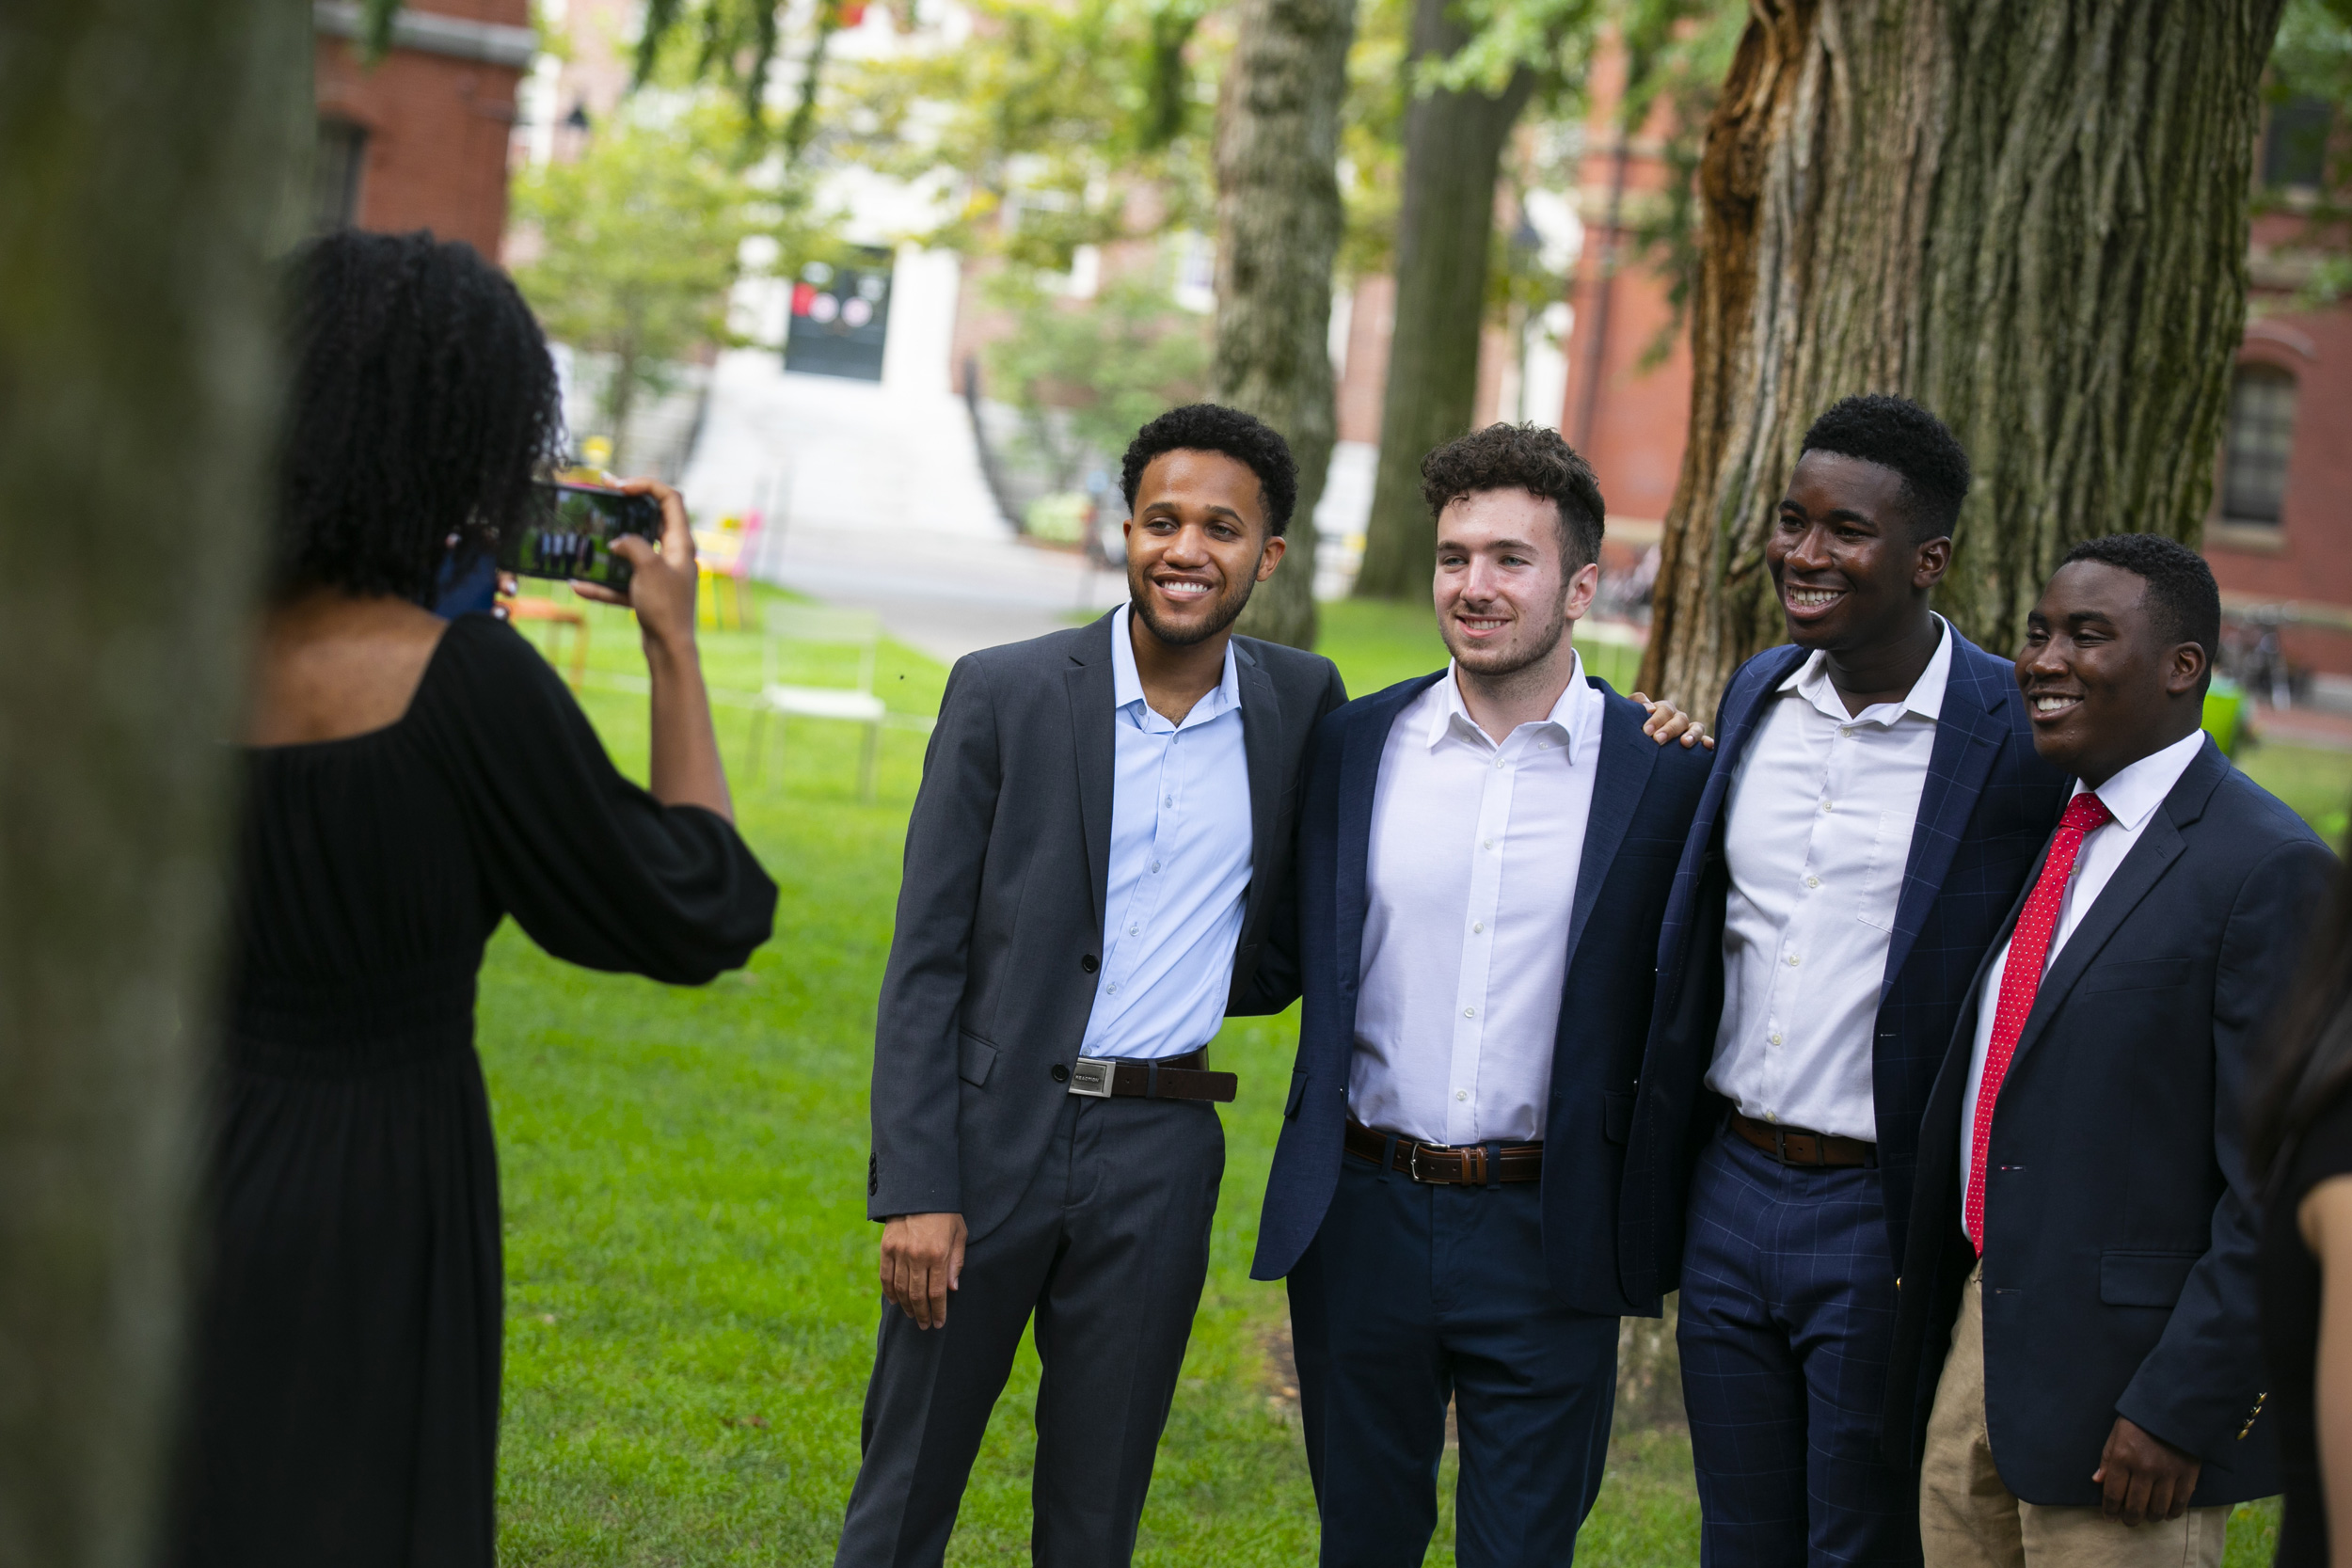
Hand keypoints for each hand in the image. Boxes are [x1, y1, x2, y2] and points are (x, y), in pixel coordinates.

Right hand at [570, 477, 696, 651]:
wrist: (669, 649)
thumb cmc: (665, 607)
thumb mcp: (647, 567)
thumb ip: (632, 545)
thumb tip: (619, 542)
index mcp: (681, 543)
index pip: (670, 498)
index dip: (646, 485)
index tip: (619, 486)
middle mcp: (674, 554)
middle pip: (651, 519)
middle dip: (626, 506)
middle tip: (603, 492)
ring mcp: (661, 574)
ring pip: (634, 550)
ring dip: (611, 544)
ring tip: (588, 533)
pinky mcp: (649, 593)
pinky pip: (624, 582)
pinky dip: (604, 583)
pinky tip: (579, 585)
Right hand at [879, 1212, 967, 1329]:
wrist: (919, 1191)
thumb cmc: (945, 1213)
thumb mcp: (959, 1234)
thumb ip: (956, 1262)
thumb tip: (952, 1289)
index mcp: (937, 1254)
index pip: (937, 1292)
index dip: (938, 1311)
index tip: (939, 1323)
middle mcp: (917, 1255)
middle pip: (917, 1295)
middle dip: (922, 1314)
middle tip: (925, 1325)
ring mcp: (899, 1252)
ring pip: (901, 1289)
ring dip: (906, 1306)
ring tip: (913, 1316)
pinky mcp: (886, 1248)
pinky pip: (886, 1276)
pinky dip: (890, 1291)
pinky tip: (895, 1301)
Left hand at [1633, 692, 1714, 749]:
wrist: (1637, 747)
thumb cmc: (1632, 730)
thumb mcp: (1629, 717)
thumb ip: (1634, 706)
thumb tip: (1647, 707)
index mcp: (1662, 710)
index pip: (1663, 709)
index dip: (1656, 718)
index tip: (1646, 731)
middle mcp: (1677, 718)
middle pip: (1679, 719)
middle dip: (1669, 729)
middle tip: (1657, 740)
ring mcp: (1688, 731)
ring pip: (1696, 727)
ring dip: (1692, 734)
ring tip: (1685, 743)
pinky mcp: (1696, 744)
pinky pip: (1705, 741)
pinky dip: (1708, 742)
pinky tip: (1709, 746)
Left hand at [2092, 1416, 2200, 1523]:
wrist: (2174, 1408)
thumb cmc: (2139, 1421)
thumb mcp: (2116, 1434)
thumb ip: (2107, 1458)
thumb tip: (2097, 1481)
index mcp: (2122, 1458)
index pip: (2113, 1494)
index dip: (2109, 1510)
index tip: (2109, 1518)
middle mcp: (2144, 1469)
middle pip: (2135, 1506)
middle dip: (2129, 1519)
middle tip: (2128, 1521)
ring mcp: (2167, 1474)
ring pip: (2157, 1509)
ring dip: (2151, 1517)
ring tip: (2147, 1517)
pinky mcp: (2187, 1475)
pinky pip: (2180, 1503)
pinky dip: (2173, 1513)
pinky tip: (2167, 1514)